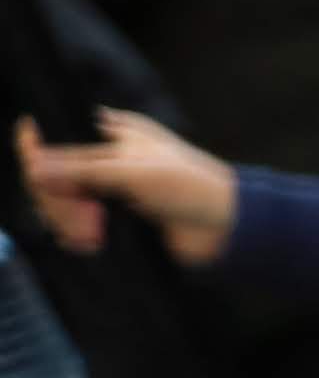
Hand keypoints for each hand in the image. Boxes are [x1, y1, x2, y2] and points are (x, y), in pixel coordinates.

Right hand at [19, 112, 239, 266]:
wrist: (226, 227)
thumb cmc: (190, 187)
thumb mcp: (134, 172)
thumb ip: (83, 171)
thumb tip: (34, 168)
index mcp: (113, 135)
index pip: (56, 142)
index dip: (38, 157)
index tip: (37, 176)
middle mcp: (105, 160)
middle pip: (52, 176)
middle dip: (58, 200)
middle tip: (83, 221)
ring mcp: (108, 190)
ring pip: (60, 203)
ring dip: (68, 220)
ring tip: (93, 235)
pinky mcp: (114, 219)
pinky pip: (77, 225)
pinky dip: (78, 235)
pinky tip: (91, 242)